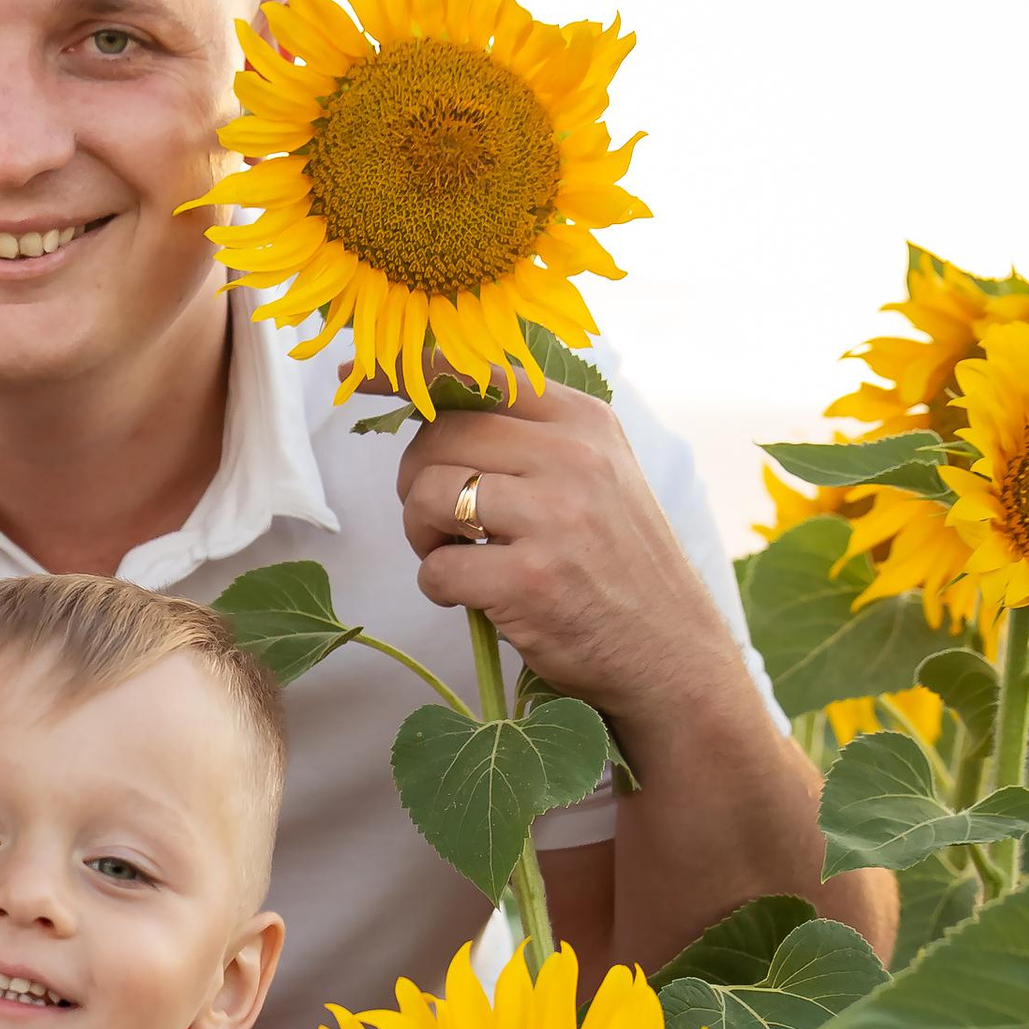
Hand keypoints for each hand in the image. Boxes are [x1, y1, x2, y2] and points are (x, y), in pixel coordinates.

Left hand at [397, 384, 749, 753]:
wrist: (670, 654)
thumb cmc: (618, 567)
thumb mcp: (597, 475)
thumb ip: (531, 437)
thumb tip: (434, 405)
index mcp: (584, 421)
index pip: (479, 374)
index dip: (409, 373)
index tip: (358, 374)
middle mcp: (572, 458)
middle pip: (440, 436)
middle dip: (415, 478)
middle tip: (437, 518)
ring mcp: (553, 519)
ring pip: (428, 496)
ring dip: (422, 533)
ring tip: (455, 554)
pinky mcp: (530, 582)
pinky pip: (436, 569)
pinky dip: (439, 587)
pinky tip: (475, 597)